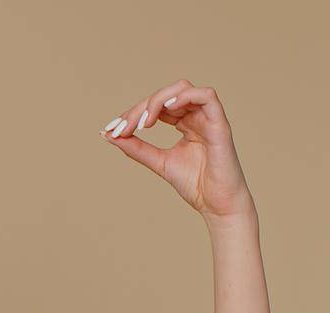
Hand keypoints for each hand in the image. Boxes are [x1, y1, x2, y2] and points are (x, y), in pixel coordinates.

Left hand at [100, 79, 253, 222]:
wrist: (217, 205)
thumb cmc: (195, 184)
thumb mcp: (158, 162)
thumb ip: (136, 148)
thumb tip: (109, 134)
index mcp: (185, 123)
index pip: (156, 106)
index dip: (133, 113)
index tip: (113, 130)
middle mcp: (197, 117)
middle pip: (166, 95)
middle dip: (141, 108)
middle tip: (124, 127)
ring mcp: (209, 118)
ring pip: (183, 89)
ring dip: (158, 100)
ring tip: (144, 122)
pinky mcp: (220, 124)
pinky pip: (207, 96)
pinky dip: (185, 97)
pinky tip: (167, 109)